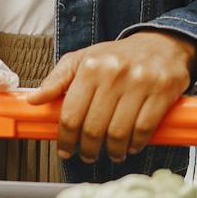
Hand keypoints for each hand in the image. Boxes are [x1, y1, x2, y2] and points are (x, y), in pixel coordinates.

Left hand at [26, 31, 196, 164]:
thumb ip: (56, 80)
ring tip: (111, 153)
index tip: (65, 149)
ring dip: (112, 151)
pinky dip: (135, 144)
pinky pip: (144, 128)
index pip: (71, 113)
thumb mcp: (83, 60)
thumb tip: (33, 100)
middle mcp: (114, 73)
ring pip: (119, 132)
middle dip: (88, 149)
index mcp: (91, 66)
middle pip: (94, 127)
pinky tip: (131, 146)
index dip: (65, 138)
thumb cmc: (119, 56)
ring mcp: (141, 82)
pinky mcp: (163, 91)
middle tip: (88, 154)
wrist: (162, 43)